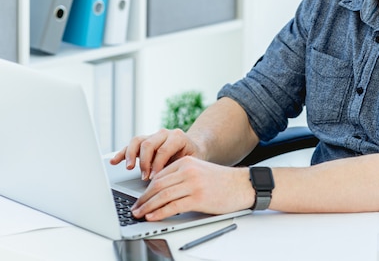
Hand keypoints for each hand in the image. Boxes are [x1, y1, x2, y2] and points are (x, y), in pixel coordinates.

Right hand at [110, 128, 201, 180]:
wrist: (193, 147)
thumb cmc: (193, 157)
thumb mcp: (192, 162)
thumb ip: (181, 168)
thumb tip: (170, 182)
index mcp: (178, 137)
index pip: (163, 149)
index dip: (157, 164)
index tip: (154, 177)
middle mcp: (164, 134)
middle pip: (149, 143)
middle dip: (145, 162)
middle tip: (145, 176)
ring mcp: (153, 137)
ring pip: (138, 141)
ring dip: (131, 155)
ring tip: (129, 168)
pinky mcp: (144, 142)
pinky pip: (131, 145)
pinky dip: (122, 153)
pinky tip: (114, 161)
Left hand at [130, 156, 252, 220]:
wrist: (243, 185)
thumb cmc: (223, 181)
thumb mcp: (200, 171)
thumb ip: (182, 177)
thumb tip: (162, 192)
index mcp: (187, 162)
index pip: (160, 175)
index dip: (146, 188)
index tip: (140, 198)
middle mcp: (188, 171)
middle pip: (158, 185)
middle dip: (143, 198)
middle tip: (135, 208)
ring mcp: (193, 184)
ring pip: (162, 196)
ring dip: (147, 207)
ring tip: (139, 214)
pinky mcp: (198, 198)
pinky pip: (173, 206)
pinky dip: (159, 213)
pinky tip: (152, 217)